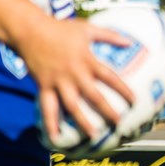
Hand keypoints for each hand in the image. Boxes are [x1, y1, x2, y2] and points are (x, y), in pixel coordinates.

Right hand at [14, 16, 134, 138]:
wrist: (30, 31)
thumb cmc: (61, 29)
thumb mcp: (87, 29)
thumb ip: (109, 35)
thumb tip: (130, 42)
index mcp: (87, 61)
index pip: (110, 77)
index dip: (123, 90)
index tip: (134, 101)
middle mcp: (74, 74)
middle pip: (94, 96)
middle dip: (107, 111)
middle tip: (118, 123)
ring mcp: (59, 82)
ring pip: (72, 106)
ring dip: (83, 122)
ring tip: (93, 135)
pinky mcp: (44, 86)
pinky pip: (47, 107)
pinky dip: (50, 123)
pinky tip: (55, 137)